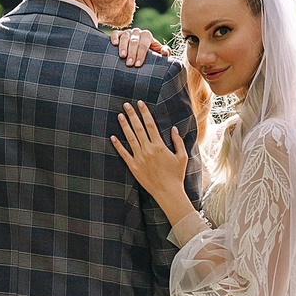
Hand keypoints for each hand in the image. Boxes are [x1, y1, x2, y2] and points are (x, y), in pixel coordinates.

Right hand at [109, 26, 160, 67]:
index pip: (144, 44)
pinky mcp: (118, 34)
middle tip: (130, 64)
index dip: (141, 54)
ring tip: (122, 56)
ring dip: (123, 47)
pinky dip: (114, 38)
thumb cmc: (149, 55)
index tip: (138, 65)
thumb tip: (164, 52)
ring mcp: (127, 32)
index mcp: (147, 36)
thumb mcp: (158, 54)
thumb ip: (164, 52)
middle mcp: (137, 32)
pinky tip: (114, 44)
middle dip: (132, 53)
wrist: (139, 53)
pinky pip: (115, 33)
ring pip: (125, 37)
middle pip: (134, 41)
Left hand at [111, 100, 197, 227]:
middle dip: (132, 115)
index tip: (140, 103)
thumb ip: (178, 141)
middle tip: (126, 105)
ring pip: (130, 138)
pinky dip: (118, 145)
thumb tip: (173, 128)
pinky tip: (113, 137)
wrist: (168, 192)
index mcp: (159, 146)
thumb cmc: (176, 175)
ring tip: (120, 115)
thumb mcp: (182, 157)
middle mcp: (148, 150)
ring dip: (124, 126)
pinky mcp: (133, 167)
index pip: (150, 124)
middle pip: (138, 128)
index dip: (145, 113)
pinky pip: (124, 154)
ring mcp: (139, 158)